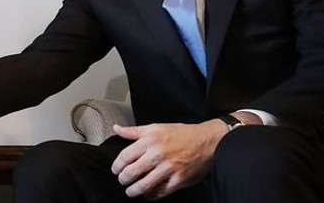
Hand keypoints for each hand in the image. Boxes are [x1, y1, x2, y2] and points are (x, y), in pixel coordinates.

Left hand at [110, 120, 227, 198]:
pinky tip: (148, 194)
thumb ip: (134, 131)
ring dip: (133, 191)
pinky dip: (151, 195)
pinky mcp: (179, 180)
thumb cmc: (182, 134)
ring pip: (144, 185)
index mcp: (150, 141)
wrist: (208, 141)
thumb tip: (117, 129)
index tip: (115, 170)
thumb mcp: (156, 127)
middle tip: (122, 180)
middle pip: (131, 172)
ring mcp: (168, 169)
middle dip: (123, 179)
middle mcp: (157, 155)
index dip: (116, 166)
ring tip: (131, 191)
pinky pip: (161, 192)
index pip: (125, 157)